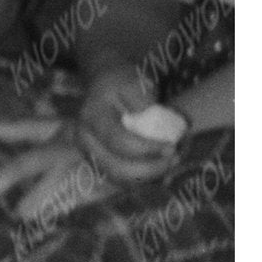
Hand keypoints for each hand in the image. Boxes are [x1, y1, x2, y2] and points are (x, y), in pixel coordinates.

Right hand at [70, 64, 182, 185]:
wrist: (103, 85)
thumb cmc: (120, 82)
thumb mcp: (133, 81)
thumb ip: (143, 101)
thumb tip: (156, 123)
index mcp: (92, 118)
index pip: (119, 142)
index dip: (148, 149)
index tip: (172, 145)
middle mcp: (86, 141)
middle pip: (117, 168)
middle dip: (151, 169)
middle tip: (175, 158)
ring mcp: (90, 155)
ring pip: (120, 179)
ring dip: (150, 176)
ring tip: (171, 161)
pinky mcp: (99, 163)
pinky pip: (123, 180)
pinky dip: (144, 177)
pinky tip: (160, 164)